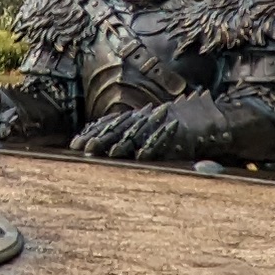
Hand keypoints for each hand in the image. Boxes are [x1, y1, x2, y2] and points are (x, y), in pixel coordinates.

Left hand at [67, 104, 185, 160]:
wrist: (200, 118)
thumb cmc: (165, 129)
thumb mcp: (140, 130)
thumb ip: (120, 137)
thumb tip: (90, 146)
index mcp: (132, 120)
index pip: (108, 126)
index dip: (92, 134)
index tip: (75, 143)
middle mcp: (143, 120)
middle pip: (118, 130)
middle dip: (101, 139)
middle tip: (84, 148)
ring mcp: (159, 126)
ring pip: (139, 135)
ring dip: (124, 144)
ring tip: (111, 153)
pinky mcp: (176, 135)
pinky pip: (163, 141)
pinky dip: (153, 147)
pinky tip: (142, 156)